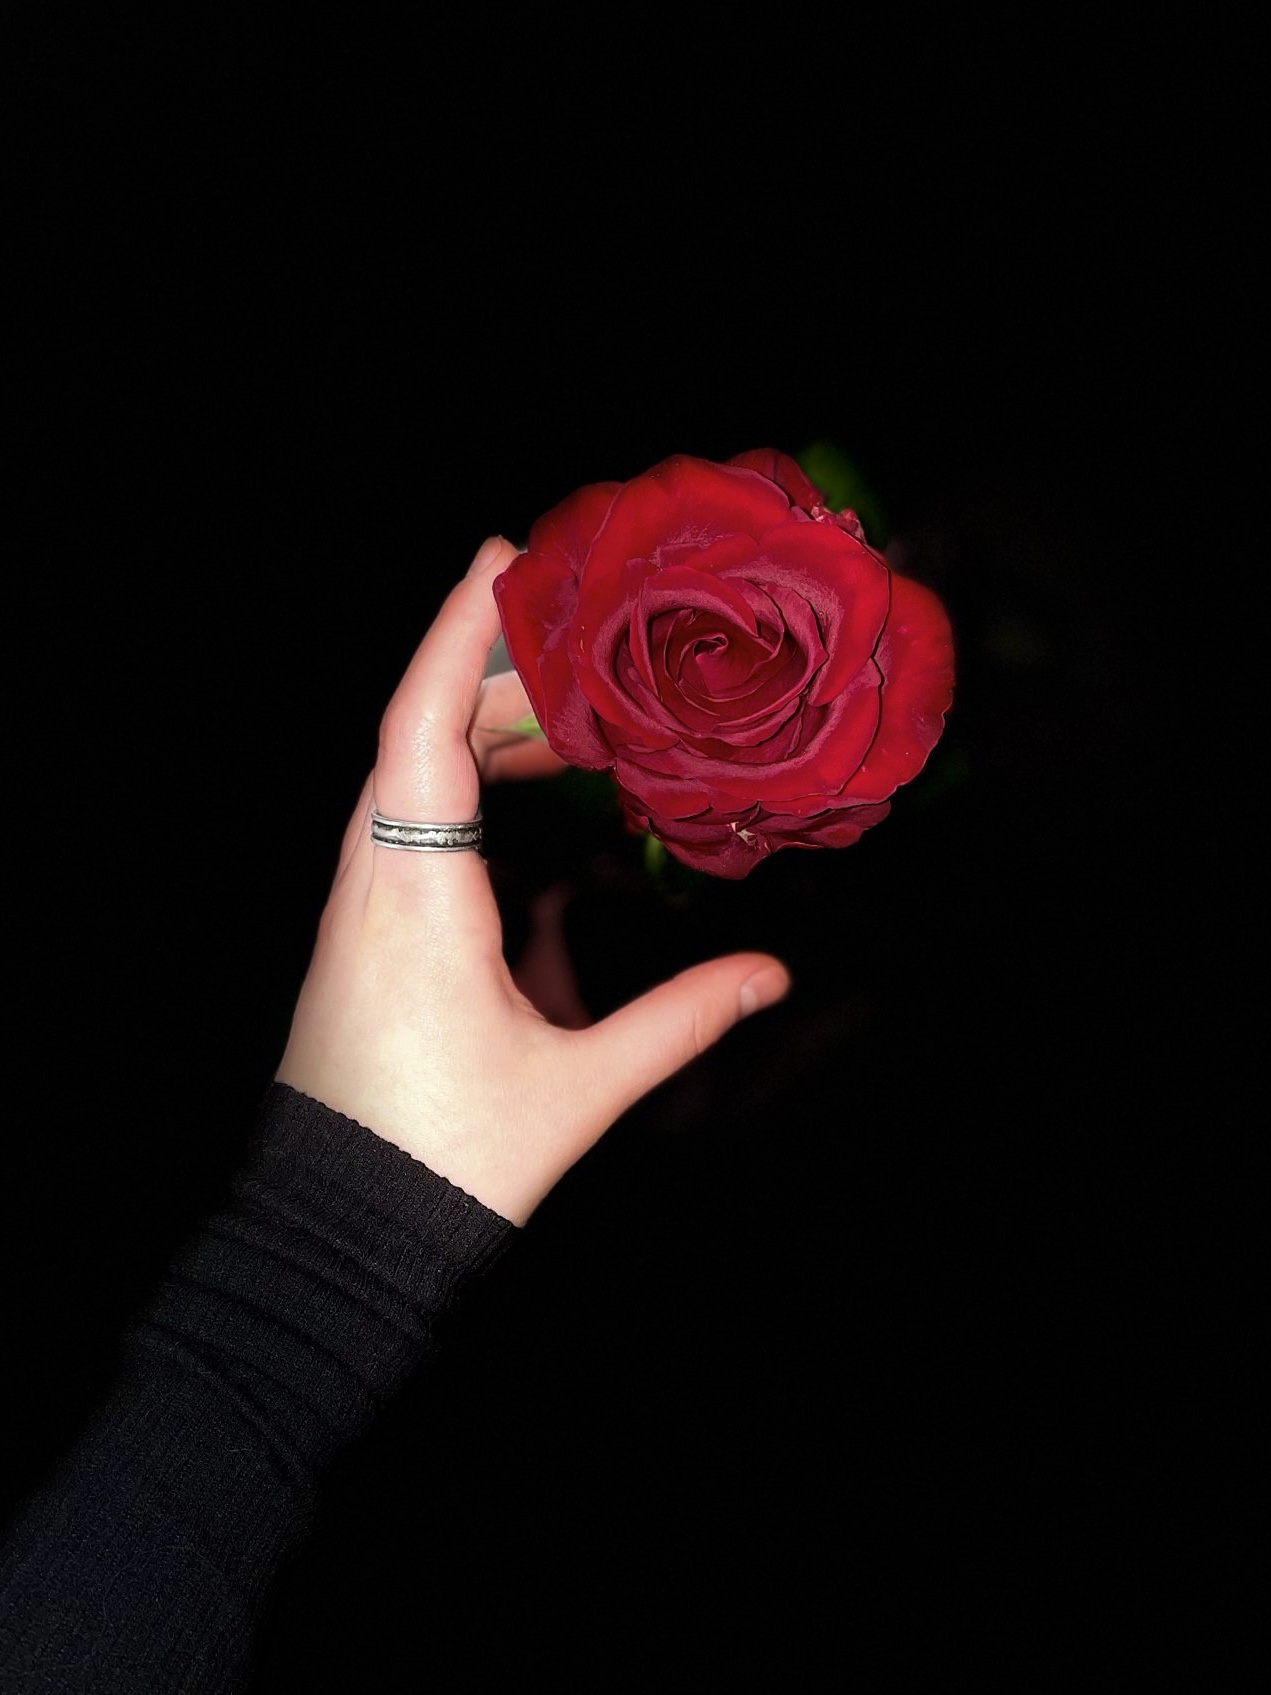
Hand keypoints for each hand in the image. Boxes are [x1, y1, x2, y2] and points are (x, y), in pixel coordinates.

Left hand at [276, 536, 790, 1223]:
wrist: (336, 1234)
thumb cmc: (443, 1162)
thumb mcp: (576, 1087)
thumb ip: (679, 1021)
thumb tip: (770, 973)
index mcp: (416, 900)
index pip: (424, 727)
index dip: (460, 633)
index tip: (502, 558)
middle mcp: (370, 885)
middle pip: (415, 732)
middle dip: (492, 669)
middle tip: (580, 633)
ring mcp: (353, 908)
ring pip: (404, 778)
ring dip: (475, 729)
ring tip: (564, 709)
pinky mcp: (358, 934)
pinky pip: (401, 825)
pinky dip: (457, 787)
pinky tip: (517, 800)